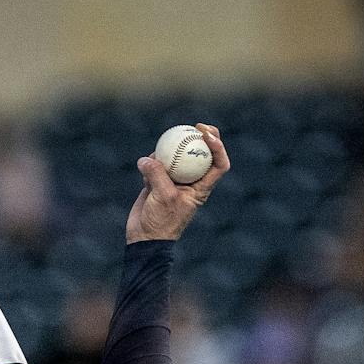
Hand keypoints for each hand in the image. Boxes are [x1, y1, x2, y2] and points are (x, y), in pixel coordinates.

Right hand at [126, 123, 230, 242]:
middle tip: (195, 125)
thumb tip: (148, 158)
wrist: (144, 238)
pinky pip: (157, 163)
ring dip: (169, 150)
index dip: (219, 147)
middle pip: (202, 154)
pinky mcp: (157, 181)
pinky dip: (151, 161)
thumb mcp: (164, 196)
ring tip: (160, 150)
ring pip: (177, 156)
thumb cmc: (161, 222)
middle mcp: (191, 182)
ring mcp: (174, 180)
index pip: (219, 165)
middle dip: (202, 137)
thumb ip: (158, 174)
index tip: (207, 135)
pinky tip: (144, 167)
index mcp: (202, 188)